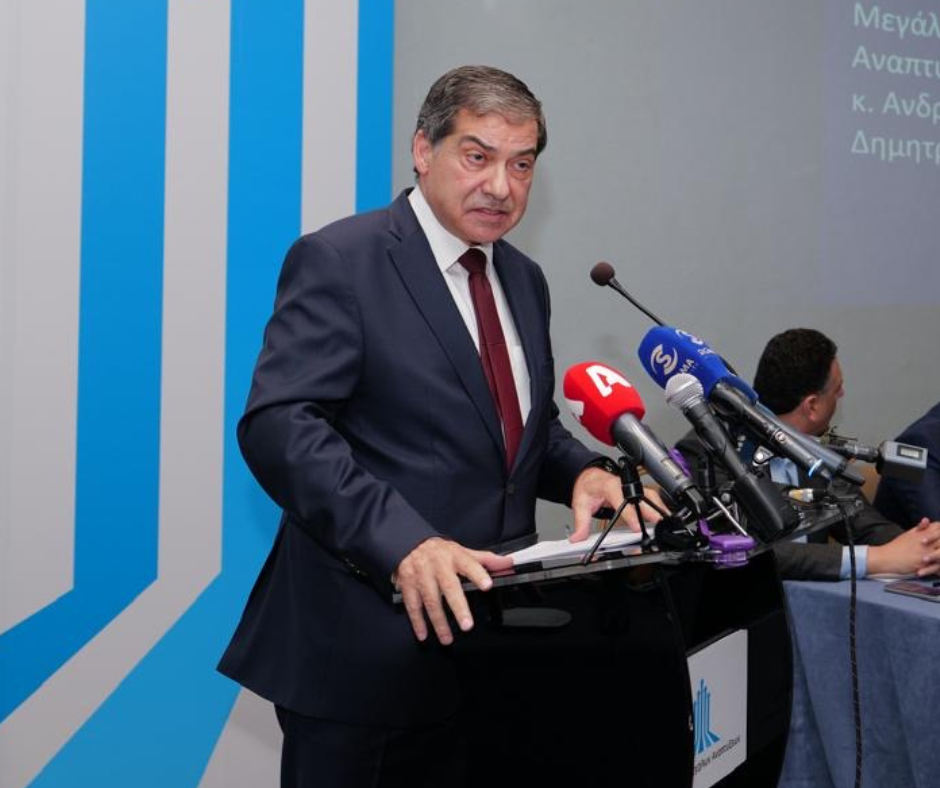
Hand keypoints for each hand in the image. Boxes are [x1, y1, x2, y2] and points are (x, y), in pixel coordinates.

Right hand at [393, 537, 512, 644]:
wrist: (409, 544)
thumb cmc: (440, 552)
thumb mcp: (463, 551)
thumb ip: (486, 559)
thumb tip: (508, 563)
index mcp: (454, 556)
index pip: (469, 564)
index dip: (478, 574)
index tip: (487, 585)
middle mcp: (438, 566)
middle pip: (449, 587)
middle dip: (458, 607)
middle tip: (467, 625)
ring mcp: (421, 575)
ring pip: (430, 600)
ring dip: (438, 621)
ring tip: (447, 638)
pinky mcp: (408, 585)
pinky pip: (413, 605)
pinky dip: (417, 621)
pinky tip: (424, 634)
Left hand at [568, 467, 664, 541]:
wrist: (590, 477)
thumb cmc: (588, 488)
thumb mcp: (580, 504)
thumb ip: (580, 523)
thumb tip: (577, 538)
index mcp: (609, 486)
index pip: (621, 500)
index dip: (630, 515)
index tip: (636, 527)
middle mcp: (623, 485)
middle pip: (640, 497)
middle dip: (651, 512)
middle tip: (658, 525)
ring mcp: (632, 487)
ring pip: (650, 495)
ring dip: (658, 508)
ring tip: (664, 524)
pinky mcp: (638, 491)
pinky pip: (652, 498)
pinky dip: (659, 507)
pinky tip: (663, 518)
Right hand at [868, 518, 939, 576]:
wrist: (887, 558)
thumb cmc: (896, 547)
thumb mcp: (908, 534)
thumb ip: (919, 528)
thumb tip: (926, 519)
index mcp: (921, 534)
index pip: (937, 527)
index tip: (939, 534)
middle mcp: (925, 543)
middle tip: (939, 546)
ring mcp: (925, 554)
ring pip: (939, 553)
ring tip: (939, 557)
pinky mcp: (924, 565)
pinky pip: (936, 566)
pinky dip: (938, 568)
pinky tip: (938, 569)